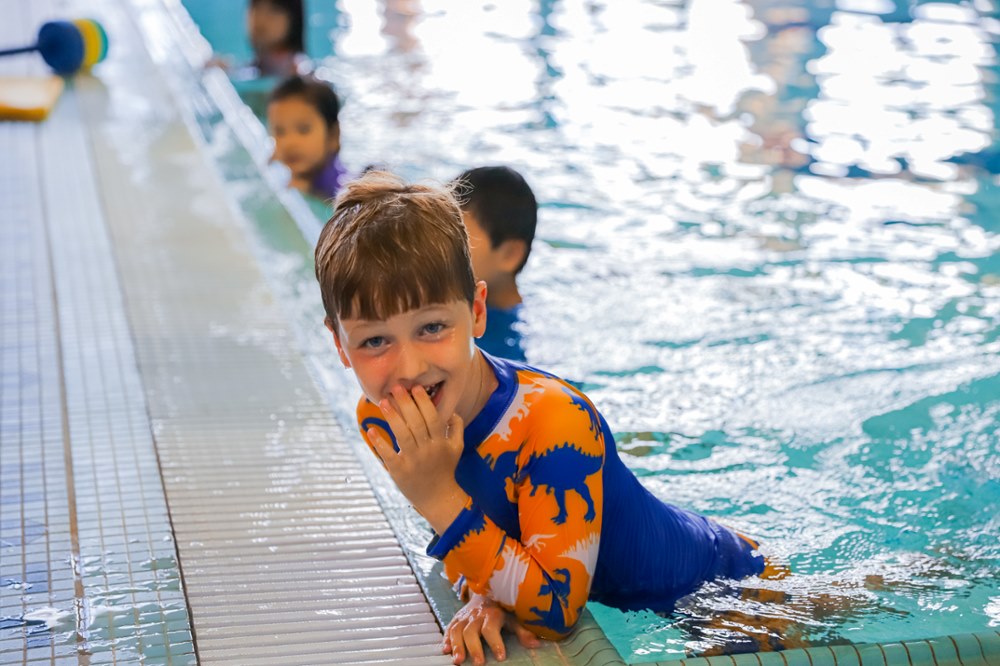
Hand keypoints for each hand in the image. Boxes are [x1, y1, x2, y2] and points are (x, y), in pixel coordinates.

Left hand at [367, 385, 467, 532]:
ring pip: (403, 435)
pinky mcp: (400, 471)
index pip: (432, 418)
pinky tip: (371, 429)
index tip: (415, 387)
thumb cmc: (446, 470)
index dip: (424, 402)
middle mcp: (428, 450)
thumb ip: (457, 428)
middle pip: (417, 423)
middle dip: (406, 404)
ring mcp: (414, 461)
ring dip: (393, 417)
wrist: (438, 498)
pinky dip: (380, 442)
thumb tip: (452, 410)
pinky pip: (388, 454)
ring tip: (384, 402)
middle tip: (396, 387)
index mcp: (441, 442)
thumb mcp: (457, 448)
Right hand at [443, 594, 542, 664]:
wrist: (485, 591)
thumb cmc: (502, 609)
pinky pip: (448, 628)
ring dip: (456, 646)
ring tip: (457, 661)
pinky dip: (446, 639)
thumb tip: (537, 643)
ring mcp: (464, 617)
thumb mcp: (514, 618)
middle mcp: (476, 615)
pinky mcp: (456, 619)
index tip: (501, 657)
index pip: (492, 628)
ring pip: (457, 630)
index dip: (496, 642)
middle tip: (478, 664)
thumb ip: (523, 631)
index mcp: (492, 614)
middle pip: (471, 631)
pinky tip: (445, 651)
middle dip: (474, 648)